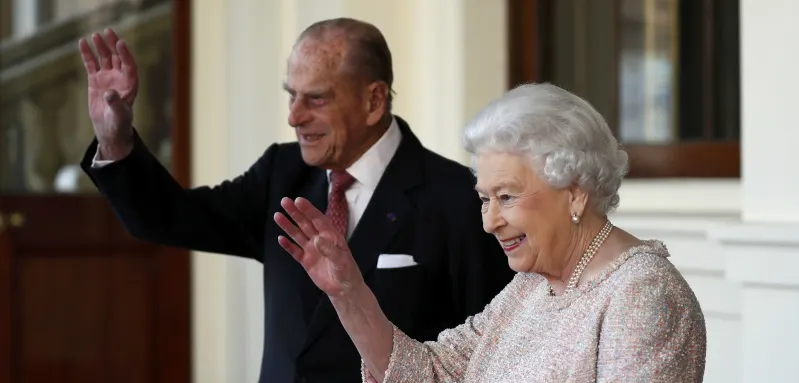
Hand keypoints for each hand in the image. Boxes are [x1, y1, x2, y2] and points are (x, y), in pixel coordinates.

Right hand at [79, 28, 137, 157]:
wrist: (109, 129)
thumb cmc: (119, 123)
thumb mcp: (119, 115)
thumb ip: (116, 104)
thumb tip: (109, 93)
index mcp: (130, 85)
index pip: (129, 65)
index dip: (125, 54)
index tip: (120, 43)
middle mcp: (120, 78)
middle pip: (117, 58)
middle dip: (113, 45)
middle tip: (108, 31)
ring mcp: (108, 78)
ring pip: (105, 58)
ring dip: (101, 47)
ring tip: (94, 35)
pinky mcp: (96, 80)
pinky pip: (92, 64)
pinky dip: (87, 54)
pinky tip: (82, 42)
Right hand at [274, 197, 363, 296]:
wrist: (344, 289)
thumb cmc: (347, 271)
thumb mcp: (341, 260)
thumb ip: (329, 250)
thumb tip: (316, 239)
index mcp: (331, 236)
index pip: (318, 219)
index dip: (308, 210)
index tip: (298, 201)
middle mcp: (320, 240)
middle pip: (305, 223)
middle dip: (295, 212)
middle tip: (284, 201)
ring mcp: (312, 250)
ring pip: (298, 235)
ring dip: (288, 226)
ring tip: (277, 216)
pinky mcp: (306, 261)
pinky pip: (295, 251)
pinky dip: (287, 245)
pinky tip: (280, 238)